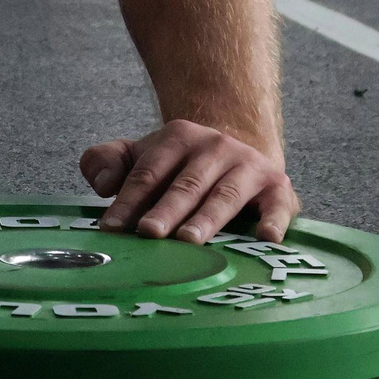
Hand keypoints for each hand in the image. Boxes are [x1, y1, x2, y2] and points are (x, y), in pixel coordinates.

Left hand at [82, 119, 297, 243]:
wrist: (238, 153)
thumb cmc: (180, 166)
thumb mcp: (142, 155)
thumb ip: (107, 161)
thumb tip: (101, 184)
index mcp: (179, 137)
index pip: (148, 173)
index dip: (128, 201)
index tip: (111, 228)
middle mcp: (216, 147)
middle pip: (185, 184)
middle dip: (166, 210)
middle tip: (148, 233)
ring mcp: (249, 166)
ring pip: (224, 196)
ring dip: (207, 219)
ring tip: (189, 240)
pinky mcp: (277, 188)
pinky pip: (278, 206)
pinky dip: (274, 221)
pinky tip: (266, 239)